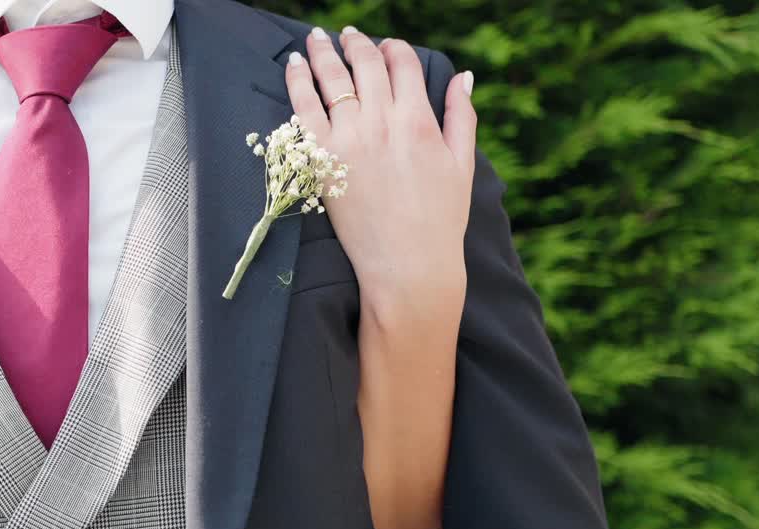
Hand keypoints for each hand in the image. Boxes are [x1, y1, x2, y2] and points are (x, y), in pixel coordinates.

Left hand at [285, 27, 475, 319]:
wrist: (408, 264)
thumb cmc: (439, 220)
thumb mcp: (461, 163)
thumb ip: (461, 115)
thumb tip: (464, 76)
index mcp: (419, 120)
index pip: (401, 65)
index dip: (392, 49)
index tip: (384, 46)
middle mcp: (382, 122)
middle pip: (364, 66)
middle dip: (355, 44)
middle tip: (346, 34)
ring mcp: (349, 139)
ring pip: (332, 80)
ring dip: (323, 53)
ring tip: (316, 39)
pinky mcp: (322, 160)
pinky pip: (303, 109)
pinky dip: (297, 82)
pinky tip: (294, 65)